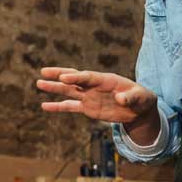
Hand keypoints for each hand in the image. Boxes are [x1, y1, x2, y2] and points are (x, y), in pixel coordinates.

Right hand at [36, 67, 160, 142]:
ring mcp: (89, 96)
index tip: (63, 77)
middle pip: (73, 78)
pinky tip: (44, 106)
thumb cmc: (142, 99)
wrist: (139, 109)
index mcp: (105, 80)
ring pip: (68, 91)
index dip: (75, 76)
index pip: (87, 77)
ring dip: (54, 87)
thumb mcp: (141, 98)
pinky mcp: (87, 108)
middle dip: (59, 75)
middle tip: (44, 71)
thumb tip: (121, 99)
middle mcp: (94, 86)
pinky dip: (57, 107)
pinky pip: (70, 107)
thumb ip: (131, 97)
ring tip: (39, 83)